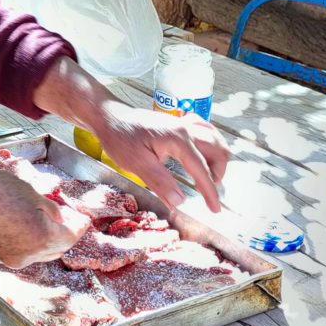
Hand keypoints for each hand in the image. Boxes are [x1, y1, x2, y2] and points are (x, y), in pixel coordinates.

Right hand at [0, 168, 91, 268]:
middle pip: (57, 248)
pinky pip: (26, 252)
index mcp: (42, 237)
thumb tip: (60, 219)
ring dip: (49, 240)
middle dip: (66, 234)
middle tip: (70, 219)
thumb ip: (50, 209)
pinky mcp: (2, 257)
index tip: (85, 220)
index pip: (70, 236)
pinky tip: (29, 227)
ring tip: (49, 221)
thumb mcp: (30, 192)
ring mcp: (15, 259)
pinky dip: (33, 242)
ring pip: (42, 252)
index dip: (79, 226)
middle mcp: (31, 254)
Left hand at [33, 55, 228, 213]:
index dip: (209, 191)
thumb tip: (180, 201)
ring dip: (216, 158)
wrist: (108, 116)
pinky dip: (209, 144)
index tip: (214, 209)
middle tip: (207, 191)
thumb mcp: (136, 163)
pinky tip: (201, 154)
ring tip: (207, 175)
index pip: (201, 169)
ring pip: (214, 139)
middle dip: (218, 172)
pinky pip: (204, 130)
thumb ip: (160, 181)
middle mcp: (185, 129)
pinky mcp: (176, 123)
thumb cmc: (119, 138)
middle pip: (217, 150)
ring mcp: (182, 124)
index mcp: (178, 139)